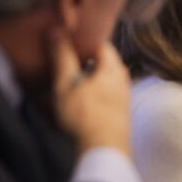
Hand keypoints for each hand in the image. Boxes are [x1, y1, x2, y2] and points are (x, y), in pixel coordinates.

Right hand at [49, 29, 132, 156]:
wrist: (104, 151)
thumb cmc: (85, 114)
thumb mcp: (67, 83)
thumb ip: (62, 57)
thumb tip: (57, 30)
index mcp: (114, 67)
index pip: (101, 43)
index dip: (84, 40)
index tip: (68, 40)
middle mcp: (123, 79)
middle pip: (103, 62)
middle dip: (85, 60)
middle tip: (65, 60)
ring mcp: (124, 98)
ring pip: (104, 80)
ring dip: (88, 79)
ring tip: (69, 81)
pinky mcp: (120, 114)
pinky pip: (105, 95)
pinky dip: (93, 93)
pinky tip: (80, 101)